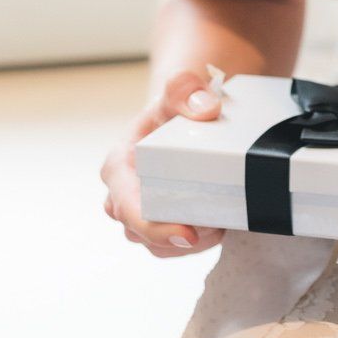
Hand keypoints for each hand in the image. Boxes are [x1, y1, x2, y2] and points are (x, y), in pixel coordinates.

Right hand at [101, 68, 226, 259]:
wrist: (179, 118)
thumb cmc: (173, 108)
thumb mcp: (179, 92)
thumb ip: (186, 90)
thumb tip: (206, 108)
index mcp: (118, 166)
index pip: (127, 206)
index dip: (154, 227)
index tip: (188, 233)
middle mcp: (122, 194)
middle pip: (140, 232)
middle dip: (178, 237)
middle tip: (216, 225)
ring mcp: (139, 212)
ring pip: (157, 246)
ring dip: (190, 243)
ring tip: (219, 224)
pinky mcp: (157, 223)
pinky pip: (171, 247)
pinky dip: (196, 243)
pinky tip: (217, 227)